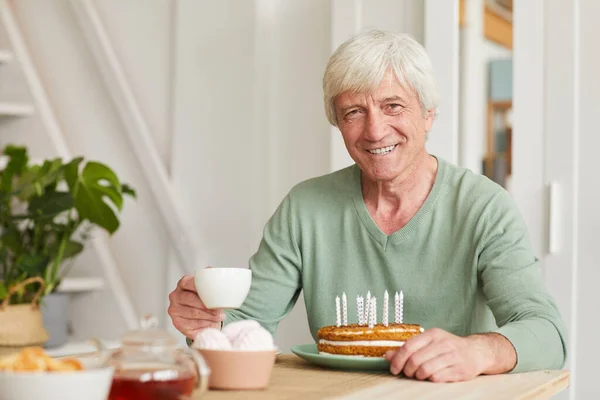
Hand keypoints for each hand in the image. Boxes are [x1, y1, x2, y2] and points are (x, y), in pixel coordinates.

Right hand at [167, 275, 225, 339]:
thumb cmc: (205, 298)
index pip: (188, 283)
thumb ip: (209, 279)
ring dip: (208, 316)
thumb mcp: (207, 287)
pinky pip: (192, 324)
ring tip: (219, 317)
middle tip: (219, 310)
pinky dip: (204, 324)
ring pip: (193, 313)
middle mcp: (175, 296)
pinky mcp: (177, 323)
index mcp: (183, 284)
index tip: (212, 294)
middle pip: (190, 299)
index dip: (200, 288)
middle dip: (206, 306)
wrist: (202, 314)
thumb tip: (211, 270)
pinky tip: (211, 323)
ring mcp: (174, 310)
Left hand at [385, 328, 512, 381]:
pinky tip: (432, 377)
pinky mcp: (460, 370)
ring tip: (419, 375)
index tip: (393, 368)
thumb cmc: (448, 347)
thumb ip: (409, 348)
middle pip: (415, 360)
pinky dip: (430, 380)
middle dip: (407, 370)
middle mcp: (443, 343)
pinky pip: (437, 378)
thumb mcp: (429, 343)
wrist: (477, 352)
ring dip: (418, 376)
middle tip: (407, 373)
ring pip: (425, 370)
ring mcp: (453, 357)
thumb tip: (388, 356)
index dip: (398, 359)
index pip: (409, 346)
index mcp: (433, 334)